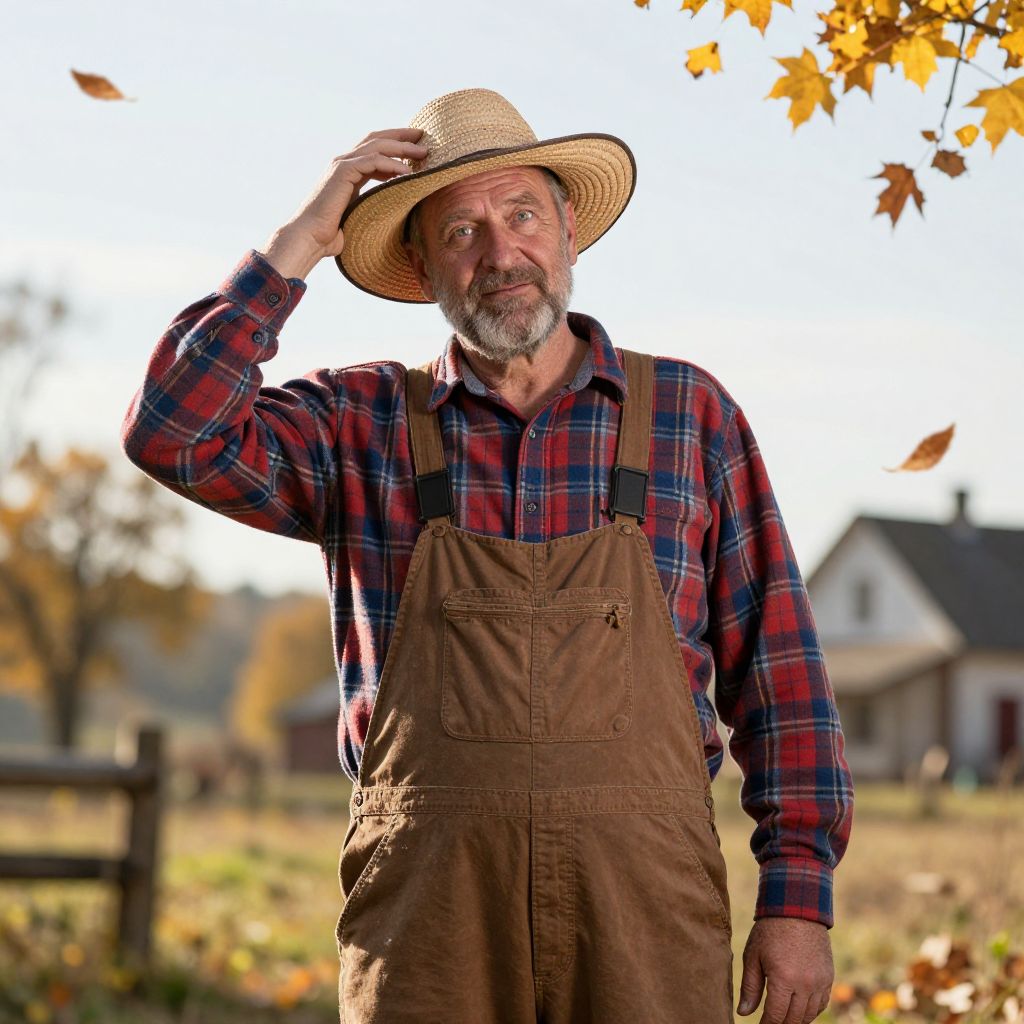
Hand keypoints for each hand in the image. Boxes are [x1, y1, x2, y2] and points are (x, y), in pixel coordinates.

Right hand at [262, 128, 428, 277]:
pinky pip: (371, 161)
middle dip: (401, 136)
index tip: (416, 145)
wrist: (310, 238)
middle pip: (377, 139)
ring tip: (422, 152)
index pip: (374, 148)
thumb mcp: (359, 214)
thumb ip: (373, 204)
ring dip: (402, 147)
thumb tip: (395, 212)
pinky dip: (391, 164)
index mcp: (348, 171)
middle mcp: (343, 163)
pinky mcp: (342, 172)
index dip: (395, 144)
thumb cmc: (332, 234)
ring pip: (376, 146)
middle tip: (423, 136)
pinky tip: (407, 171)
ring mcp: (341, 165)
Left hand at [737, 917, 833, 1022]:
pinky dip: (811, 1011)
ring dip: (796, 1020)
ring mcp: (820, 982)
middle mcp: (805, 985)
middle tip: (770, 1022)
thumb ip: (750, 987)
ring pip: (809, 1015)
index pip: (776, 1016)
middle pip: (793, 1019)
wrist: (797, 909)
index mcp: (783, 979)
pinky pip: (822, 1004)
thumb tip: (744, 1013)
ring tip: (783, 1018)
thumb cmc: (770, 931)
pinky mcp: (828, 977)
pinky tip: (799, 1009)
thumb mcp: (753, 955)